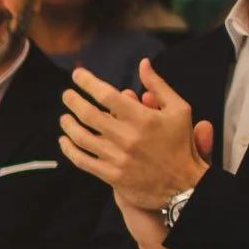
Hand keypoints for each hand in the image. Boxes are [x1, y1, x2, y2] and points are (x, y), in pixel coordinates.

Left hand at [61, 61, 210, 212]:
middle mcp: (127, 137)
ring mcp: (117, 157)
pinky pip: (81, 160)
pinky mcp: (111, 175)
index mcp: (143, 119)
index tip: (77, 75)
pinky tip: (64, 141)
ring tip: (65, 117)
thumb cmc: (181, 144)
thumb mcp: (179, 110)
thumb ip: (159, 86)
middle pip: (88, 114)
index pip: (107, 96)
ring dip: (68, 124)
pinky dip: (68, 149)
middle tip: (67, 95)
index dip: (88, 83)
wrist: (184, 184)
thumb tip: (143, 63)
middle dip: (73, 101)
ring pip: (81, 137)